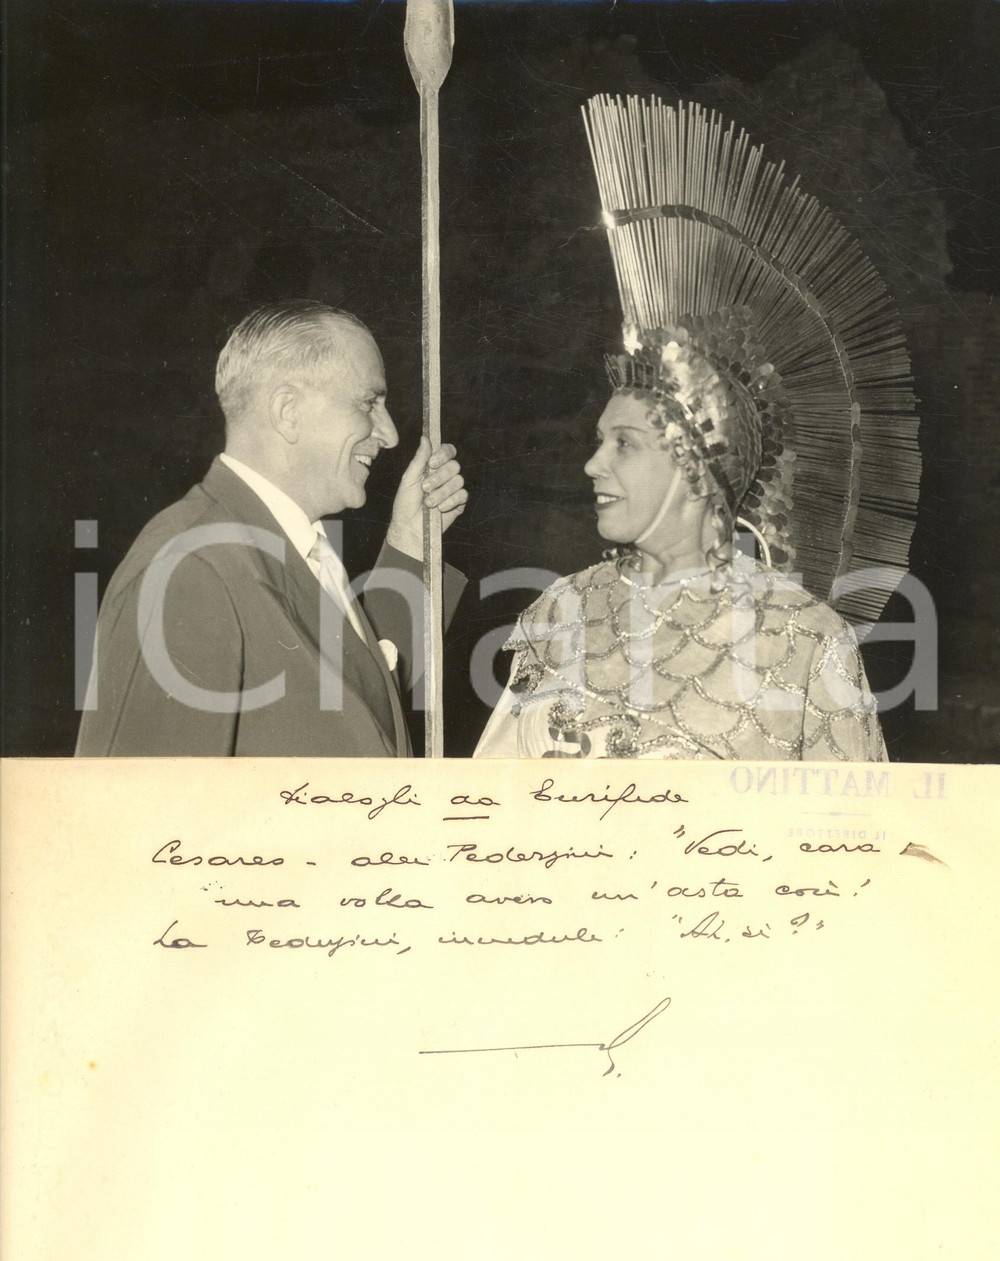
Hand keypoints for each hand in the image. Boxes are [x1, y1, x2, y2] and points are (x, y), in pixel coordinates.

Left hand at [385, 437, 467, 560]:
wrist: (410, 527)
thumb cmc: (406, 504)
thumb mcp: (409, 479)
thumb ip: (419, 459)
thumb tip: (425, 438)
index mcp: (434, 467)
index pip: (447, 451)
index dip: (443, 454)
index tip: (432, 463)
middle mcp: (445, 476)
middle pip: (454, 466)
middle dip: (439, 477)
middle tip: (425, 488)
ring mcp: (453, 489)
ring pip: (458, 481)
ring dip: (441, 492)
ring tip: (428, 503)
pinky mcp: (459, 503)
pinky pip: (462, 495)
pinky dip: (450, 501)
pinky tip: (439, 508)